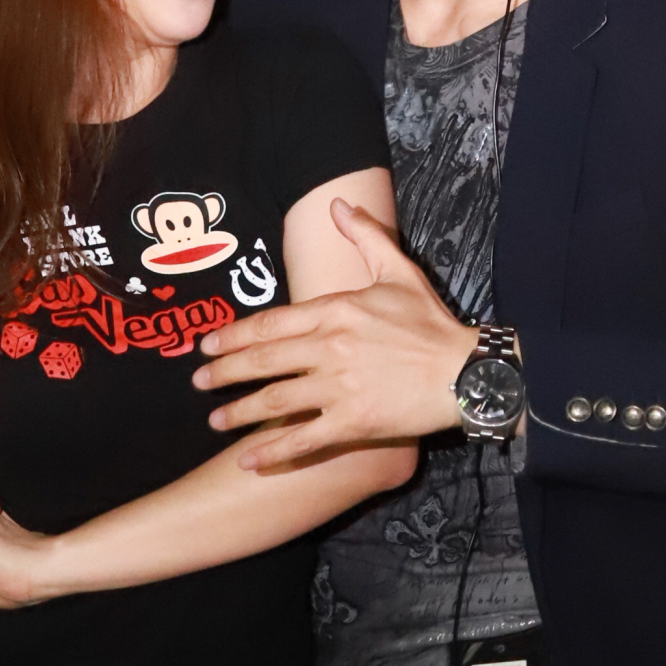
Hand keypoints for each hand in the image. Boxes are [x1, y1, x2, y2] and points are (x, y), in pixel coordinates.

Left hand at [192, 199, 472, 471]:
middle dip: (225, 373)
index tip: (208, 344)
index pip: (271, 323)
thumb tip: (337, 204)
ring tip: (215, 420)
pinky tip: (247, 461)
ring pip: (276, 401)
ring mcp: (340, 388)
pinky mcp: (355, 423)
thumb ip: (365, 237)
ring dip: (240, 412)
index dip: (234, 335)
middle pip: (264, 361)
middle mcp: (331, 348)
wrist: (466, 371)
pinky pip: (304, 439)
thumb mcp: (399, 271)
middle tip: (198, 382)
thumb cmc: (431, 323)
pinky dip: (273, 451)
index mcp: (337, 310)